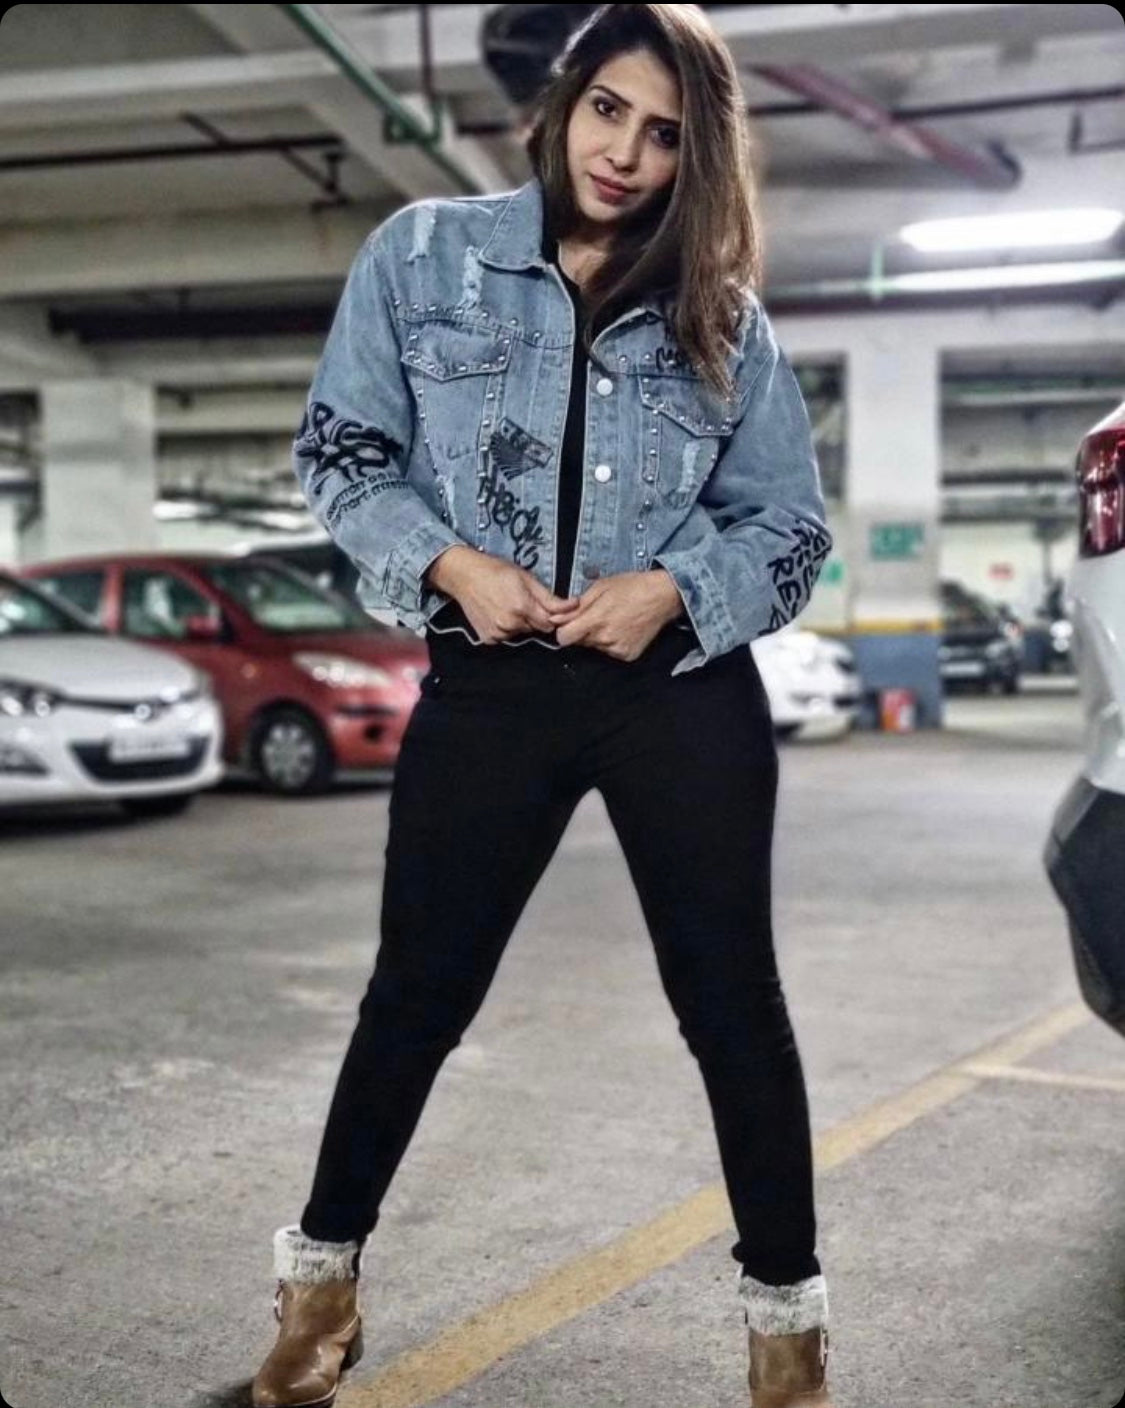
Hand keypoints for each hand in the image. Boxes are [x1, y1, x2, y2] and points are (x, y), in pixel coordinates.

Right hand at [427, 547, 577, 644]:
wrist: (464, 576)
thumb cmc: (495, 571)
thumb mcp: (526, 578)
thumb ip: (550, 598)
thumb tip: (573, 606)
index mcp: (522, 607)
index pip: (549, 623)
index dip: (550, 615)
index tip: (546, 606)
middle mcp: (510, 624)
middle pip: (536, 628)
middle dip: (534, 617)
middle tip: (522, 600)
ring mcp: (498, 633)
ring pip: (521, 633)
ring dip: (520, 623)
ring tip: (507, 604)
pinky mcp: (488, 638)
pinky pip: (506, 637)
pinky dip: (506, 628)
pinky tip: (498, 613)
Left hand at [546, 570, 683, 659]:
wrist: (663, 596)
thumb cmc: (632, 587)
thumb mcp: (599, 588)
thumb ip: (575, 607)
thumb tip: (555, 619)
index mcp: (596, 620)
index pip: (564, 638)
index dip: (563, 630)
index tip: (569, 624)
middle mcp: (606, 638)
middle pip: (579, 642)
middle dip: (582, 631)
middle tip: (598, 616)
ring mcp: (618, 649)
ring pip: (594, 647)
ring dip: (597, 637)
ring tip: (613, 620)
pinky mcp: (628, 655)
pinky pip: (609, 652)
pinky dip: (611, 642)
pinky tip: (622, 629)